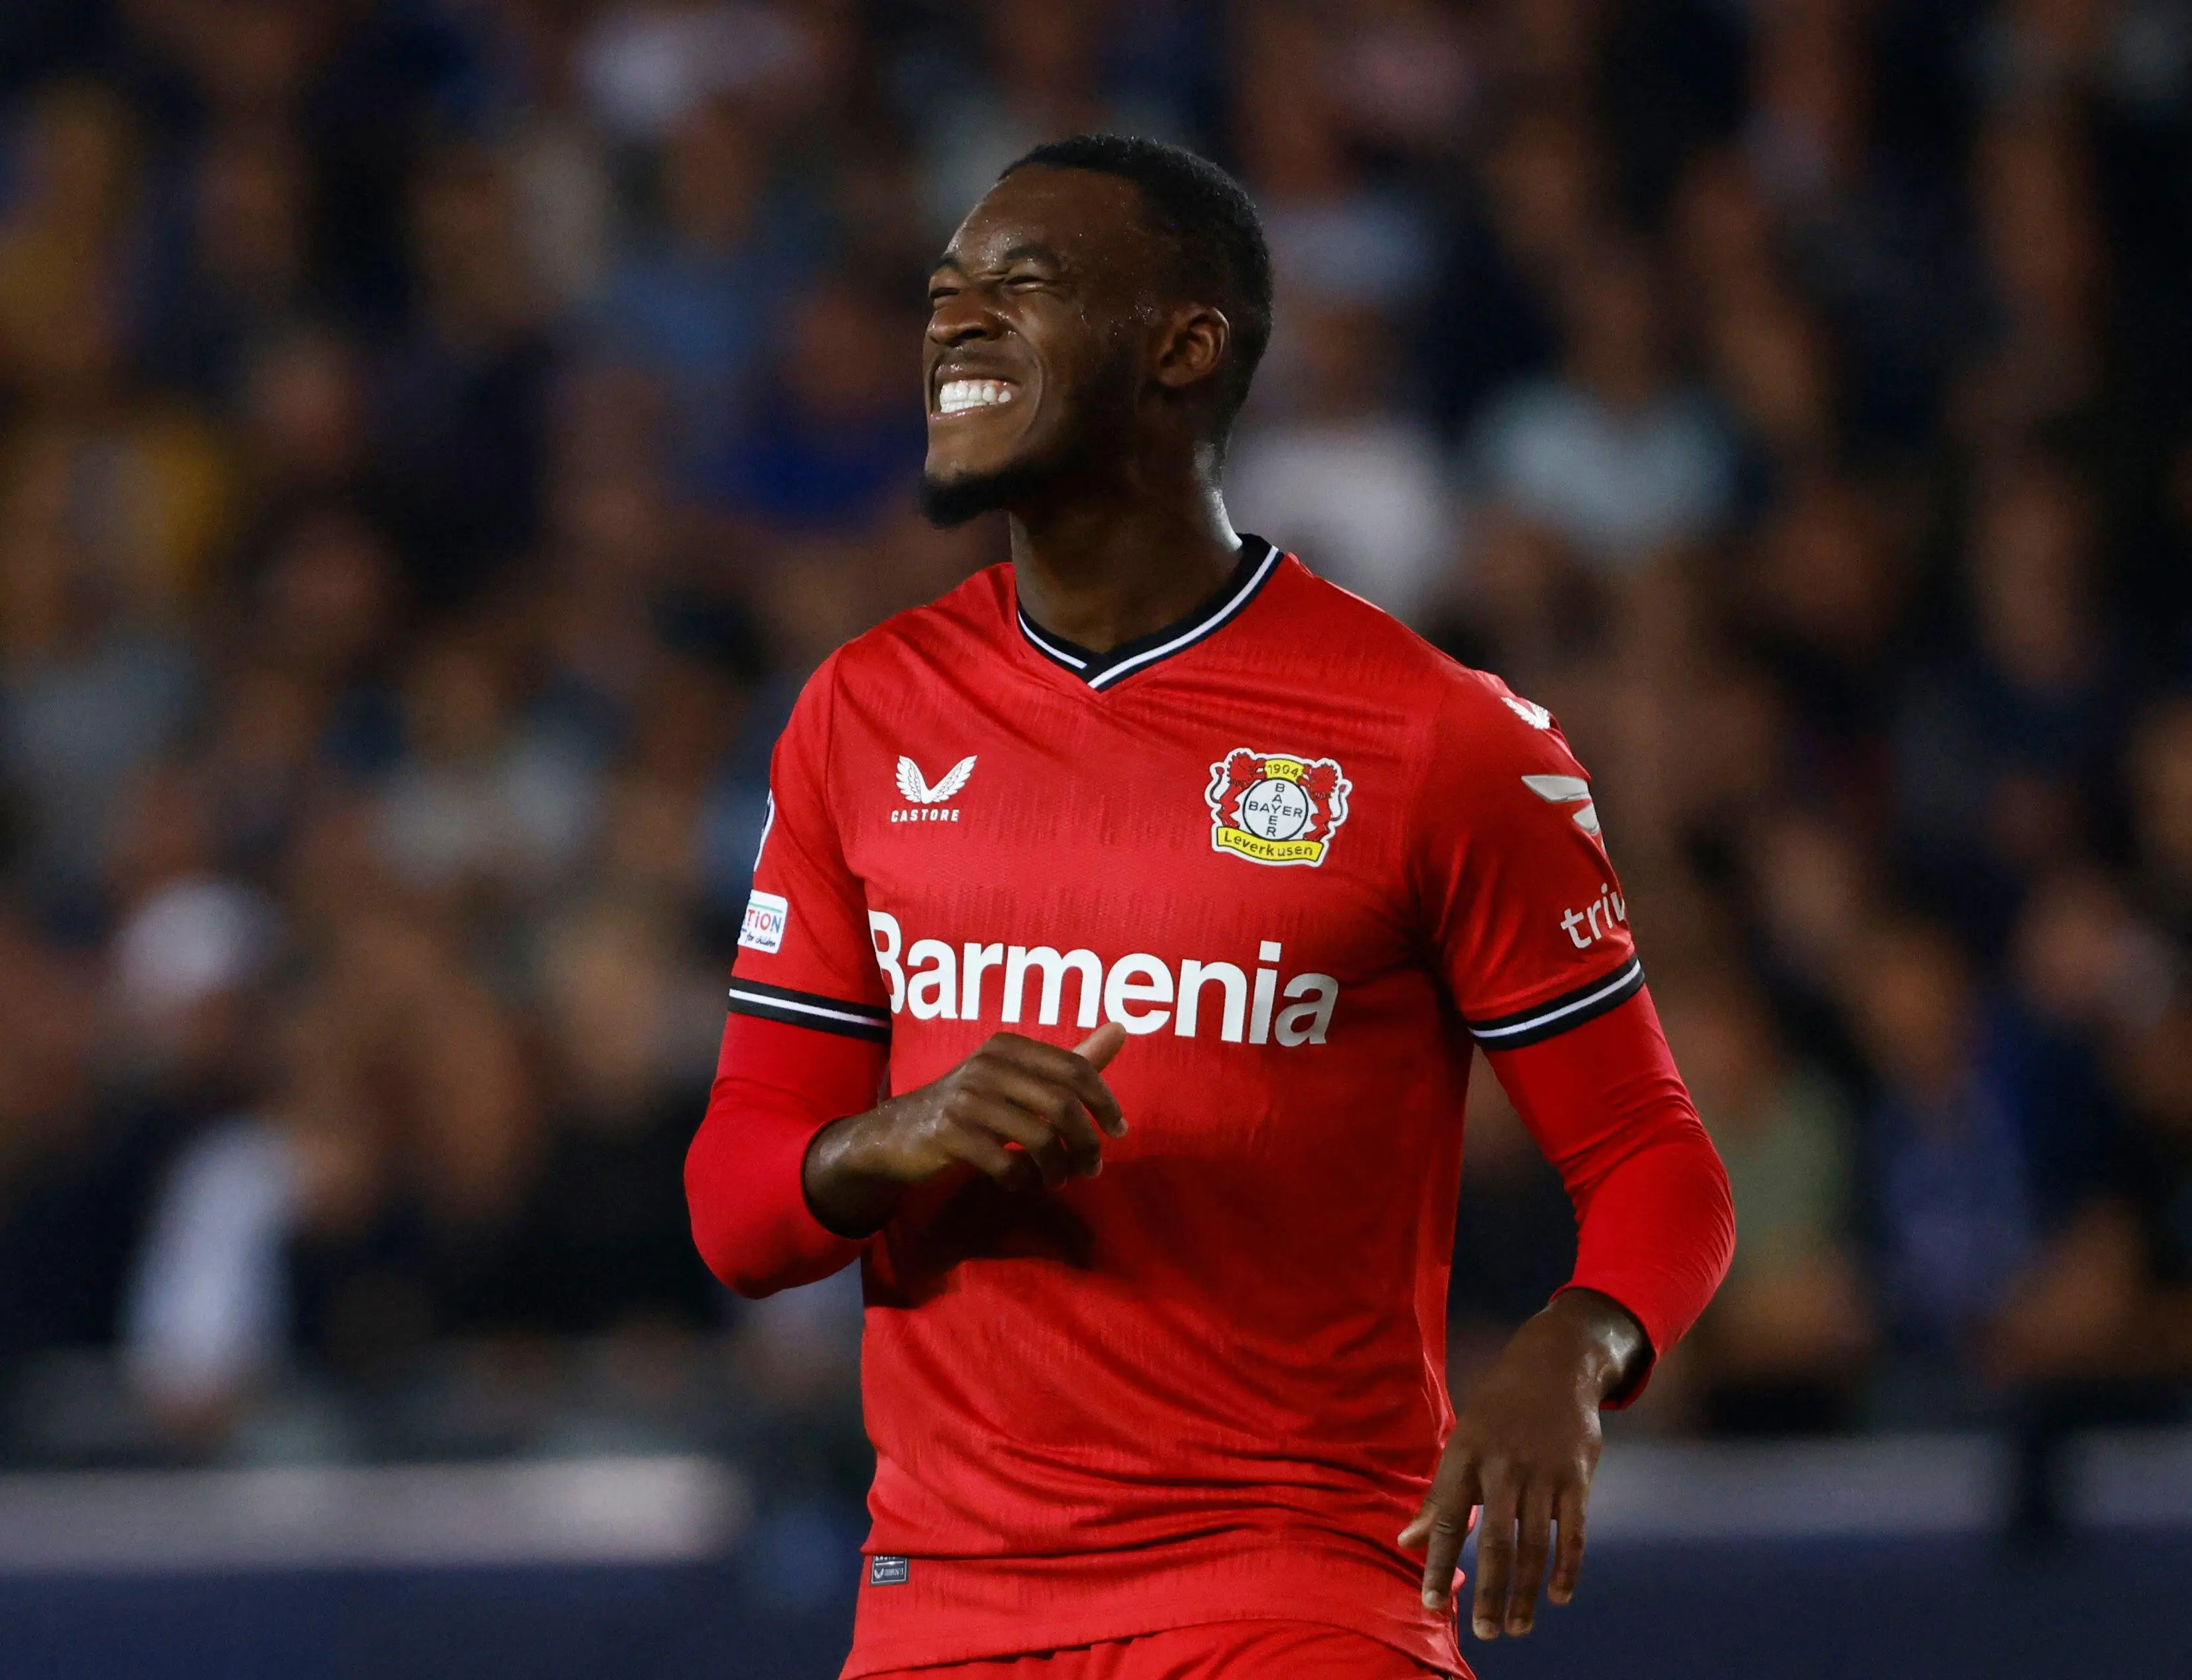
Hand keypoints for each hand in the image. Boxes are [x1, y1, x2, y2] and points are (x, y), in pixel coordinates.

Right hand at [803, 1023, 1127, 1235]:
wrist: (899, 1133)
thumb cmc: (972, 1104)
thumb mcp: (1020, 1077)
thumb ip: (1072, 1059)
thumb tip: (1123, 1029)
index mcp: (1009, 1046)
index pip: (1076, 1069)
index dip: (1105, 1103)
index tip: (1119, 1132)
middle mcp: (988, 1065)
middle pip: (1063, 1107)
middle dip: (1087, 1144)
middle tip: (1092, 1168)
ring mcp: (967, 1099)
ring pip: (1040, 1139)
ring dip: (1059, 1168)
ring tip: (1060, 1179)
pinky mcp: (951, 1135)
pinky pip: (1007, 1165)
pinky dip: (1024, 1180)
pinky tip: (1023, 1181)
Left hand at [1400, 1289, 1645, 1641]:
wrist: (1555, 1365)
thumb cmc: (1499, 1410)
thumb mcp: (1462, 1442)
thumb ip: (1439, 1497)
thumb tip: (1405, 1540)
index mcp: (1466, 1457)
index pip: (1447, 1521)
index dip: (1436, 1563)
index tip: (1428, 1603)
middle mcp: (1503, 1468)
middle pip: (1495, 1541)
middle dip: (1489, 1592)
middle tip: (1485, 1632)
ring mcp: (1543, 1474)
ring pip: (1534, 1545)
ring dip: (1527, 1592)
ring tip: (1518, 1627)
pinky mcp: (1576, 1479)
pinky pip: (1572, 1532)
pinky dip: (1566, 1568)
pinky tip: (1557, 1596)